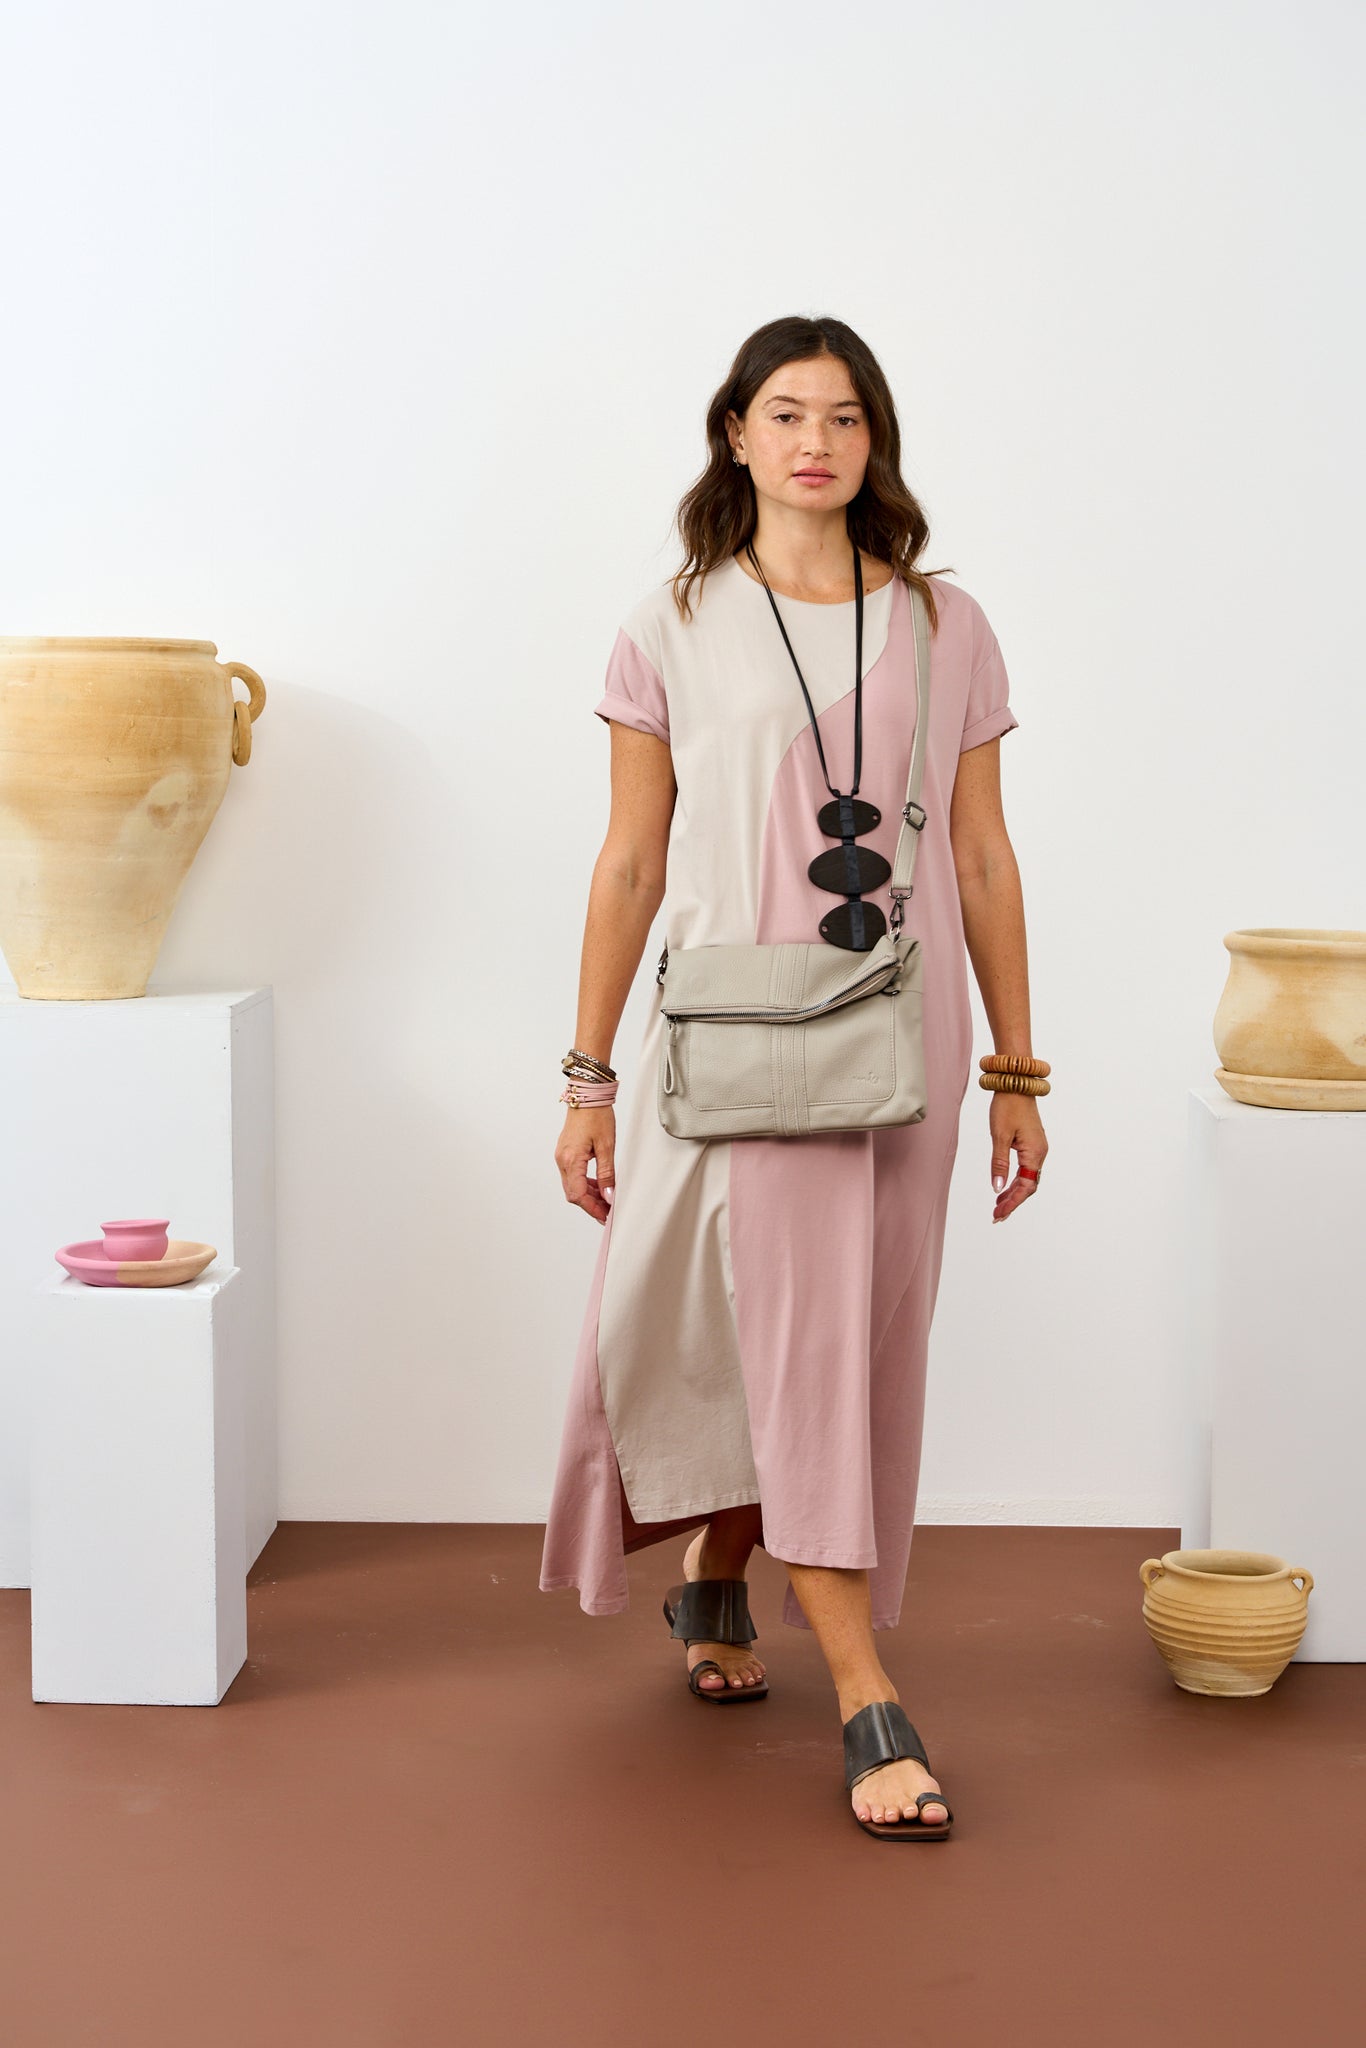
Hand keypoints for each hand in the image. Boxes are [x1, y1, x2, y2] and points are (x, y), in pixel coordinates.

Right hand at [556, 1107, 615, 1223]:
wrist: (586, 1095)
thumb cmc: (596, 1115)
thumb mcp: (606, 1146)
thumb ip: (607, 1174)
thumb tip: (608, 1196)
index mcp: (571, 1160)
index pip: (578, 1195)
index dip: (592, 1208)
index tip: (605, 1216)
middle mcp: (562, 1160)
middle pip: (573, 1194)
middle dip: (590, 1205)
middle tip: (607, 1212)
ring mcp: (562, 1157)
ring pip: (572, 1186)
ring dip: (588, 1195)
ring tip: (605, 1200)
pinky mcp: (565, 1153)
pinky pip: (572, 1175)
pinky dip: (584, 1184)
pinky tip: (598, 1185)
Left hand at [989, 1091, 1046, 1222]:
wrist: (1015, 1083)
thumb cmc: (1007, 1106)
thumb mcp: (999, 1135)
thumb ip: (999, 1163)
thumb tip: (997, 1187)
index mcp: (1034, 1152)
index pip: (1025, 1186)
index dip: (1013, 1202)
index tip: (999, 1214)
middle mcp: (1040, 1153)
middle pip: (1028, 1185)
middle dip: (1012, 1201)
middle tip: (996, 1215)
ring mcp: (1037, 1148)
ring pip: (1027, 1178)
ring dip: (1013, 1192)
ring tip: (998, 1205)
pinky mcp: (1032, 1143)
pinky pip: (1026, 1168)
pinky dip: (1015, 1180)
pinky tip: (1004, 1186)